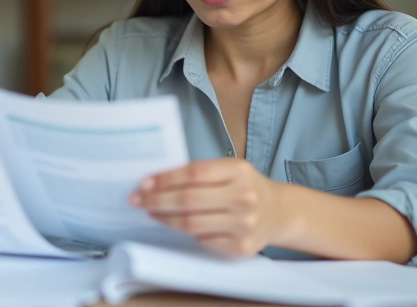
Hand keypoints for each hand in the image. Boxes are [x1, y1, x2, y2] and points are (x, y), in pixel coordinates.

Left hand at [129, 158, 294, 255]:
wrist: (279, 212)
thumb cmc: (246, 187)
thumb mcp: (230, 170)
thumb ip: (201, 173)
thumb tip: (157, 181)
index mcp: (239, 171)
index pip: (194, 174)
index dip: (165, 179)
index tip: (145, 182)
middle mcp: (244, 197)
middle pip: (188, 200)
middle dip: (156, 200)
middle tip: (137, 199)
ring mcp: (243, 224)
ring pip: (191, 223)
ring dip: (165, 218)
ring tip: (151, 212)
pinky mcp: (240, 246)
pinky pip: (202, 240)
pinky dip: (186, 232)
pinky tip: (177, 224)